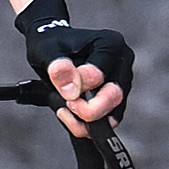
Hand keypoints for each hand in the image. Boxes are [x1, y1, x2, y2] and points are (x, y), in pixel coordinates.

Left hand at [12, 0, 134, 131]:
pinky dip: (87, 125)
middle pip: (114, 96)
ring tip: (64, 109)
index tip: (61, 89)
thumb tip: (71, 88)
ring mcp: (122, 82)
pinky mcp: (116, 100)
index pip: (99, 76)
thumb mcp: (46, 50)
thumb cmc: (52, 43)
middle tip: (66, 105)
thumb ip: (59, 67)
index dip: (77, 88)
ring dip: (85, 120)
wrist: (54, 47)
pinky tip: (71, 115)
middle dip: (88, 109)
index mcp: (110, 44)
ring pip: (112, 114)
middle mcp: (122, 63)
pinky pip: (107, 121)